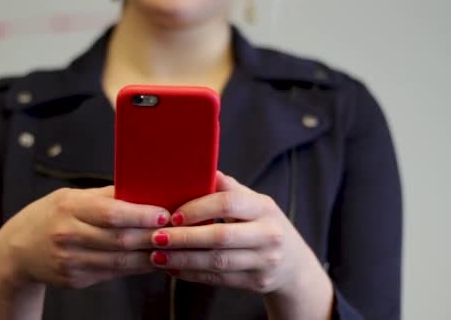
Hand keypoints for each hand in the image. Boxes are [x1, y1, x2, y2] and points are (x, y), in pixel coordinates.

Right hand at [0, 186, 170, 289]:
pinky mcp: (76, 280)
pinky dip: (136, 268)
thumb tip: (145, 188)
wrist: (17, 250)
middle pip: (120, 240)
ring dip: (151, 256)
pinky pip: (114, 274)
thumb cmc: (51, 216)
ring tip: (174, 247)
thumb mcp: (71, 198)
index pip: (111, 213)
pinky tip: (153, 260)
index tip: (165, 214)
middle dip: (153, 237)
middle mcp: (68, 236)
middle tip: (180, 231)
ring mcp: (71, 262)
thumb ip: (106, 197)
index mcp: (69, 208)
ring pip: (121, 262)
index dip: (141, 215)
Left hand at [148, 172, 329, 297]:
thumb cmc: (263, 225)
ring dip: (183, 259)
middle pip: (220, 236)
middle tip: (156, 237)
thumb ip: (228, 189)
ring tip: (157, 255)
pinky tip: (173, 268)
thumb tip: (197, 168)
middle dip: (184, 238)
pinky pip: (218, 280)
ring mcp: (264, 261)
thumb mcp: (254, 203)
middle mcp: (268, 235)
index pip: (228, 203)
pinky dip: (192, 274)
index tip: (173, 215)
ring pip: (216, 262)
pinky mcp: (257, 283)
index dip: (198, 208)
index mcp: (264, 208)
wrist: (294, 265)